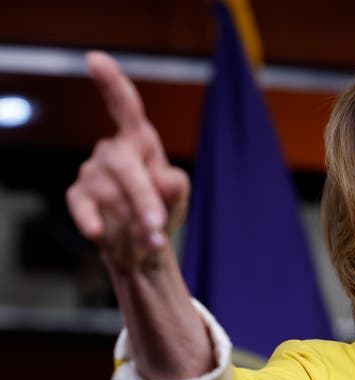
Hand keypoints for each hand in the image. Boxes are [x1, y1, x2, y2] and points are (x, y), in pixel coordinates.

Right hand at [66, 51, 189, 272]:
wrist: (142, 248)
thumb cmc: (163, 212)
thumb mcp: (178, 199)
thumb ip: (176, 188)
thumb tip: (167, 179)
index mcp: (141, 142)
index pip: (127, 108)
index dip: (112, 83)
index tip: (94, 59)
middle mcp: (114, 151)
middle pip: (123, 163)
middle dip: (142, 196)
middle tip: (157, 226)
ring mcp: (93, 173)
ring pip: (108, 190)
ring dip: (132, 220)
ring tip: (150, 241)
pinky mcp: (80, 197)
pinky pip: (82, 205)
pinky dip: (91, 220)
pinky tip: (99, 233)